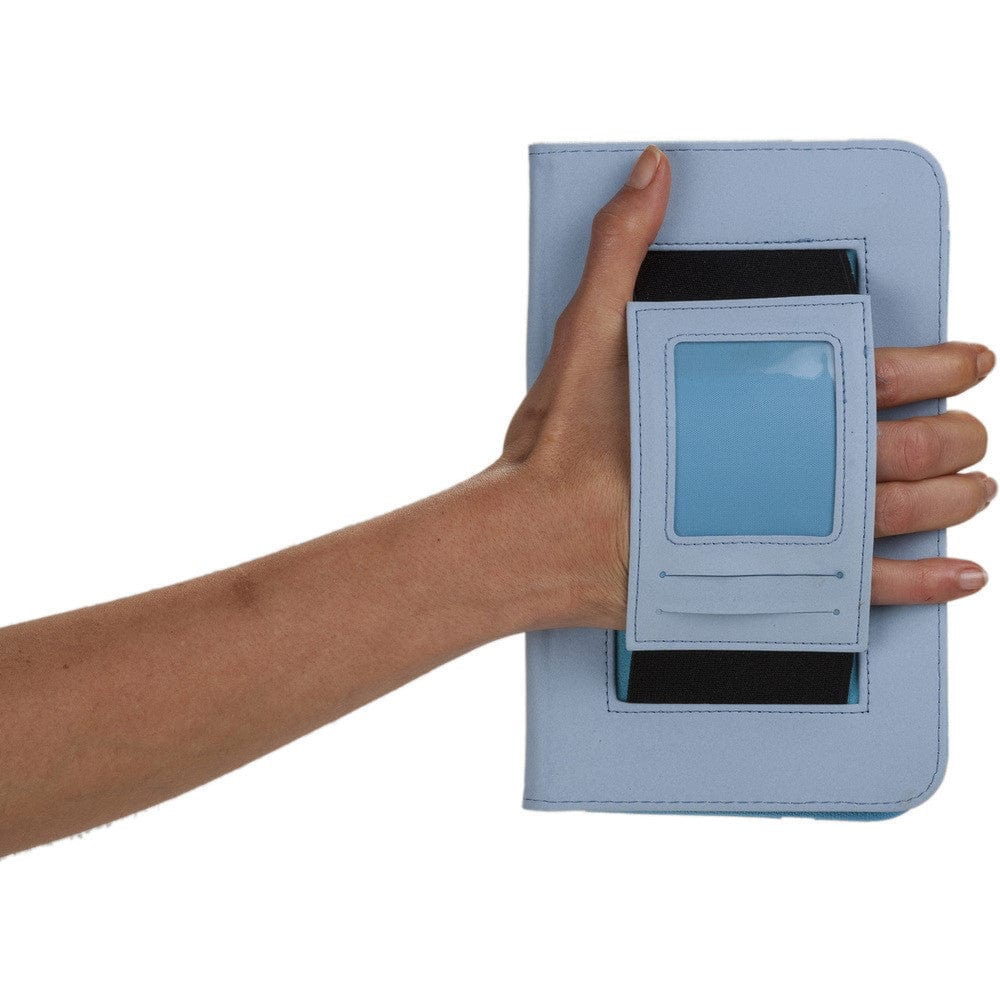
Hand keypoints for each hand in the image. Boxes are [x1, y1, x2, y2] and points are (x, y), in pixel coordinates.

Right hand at [499, 145, 991, 629]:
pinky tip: (957, 577)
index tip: (969, 365)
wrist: (532, 540)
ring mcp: (783, 533)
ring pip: (903, 517)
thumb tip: (652, 173)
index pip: (877, 374)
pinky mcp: (765, 586)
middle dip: (954, 439)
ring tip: (977, 490)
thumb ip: (624, 247)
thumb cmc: (561, 447)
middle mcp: (786, 470)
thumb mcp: (589, 333)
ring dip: (954, 500)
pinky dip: (921, 584)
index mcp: (760, 403)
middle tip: (971, 433)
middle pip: (907, 451)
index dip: (939, 367)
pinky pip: (865, 589)